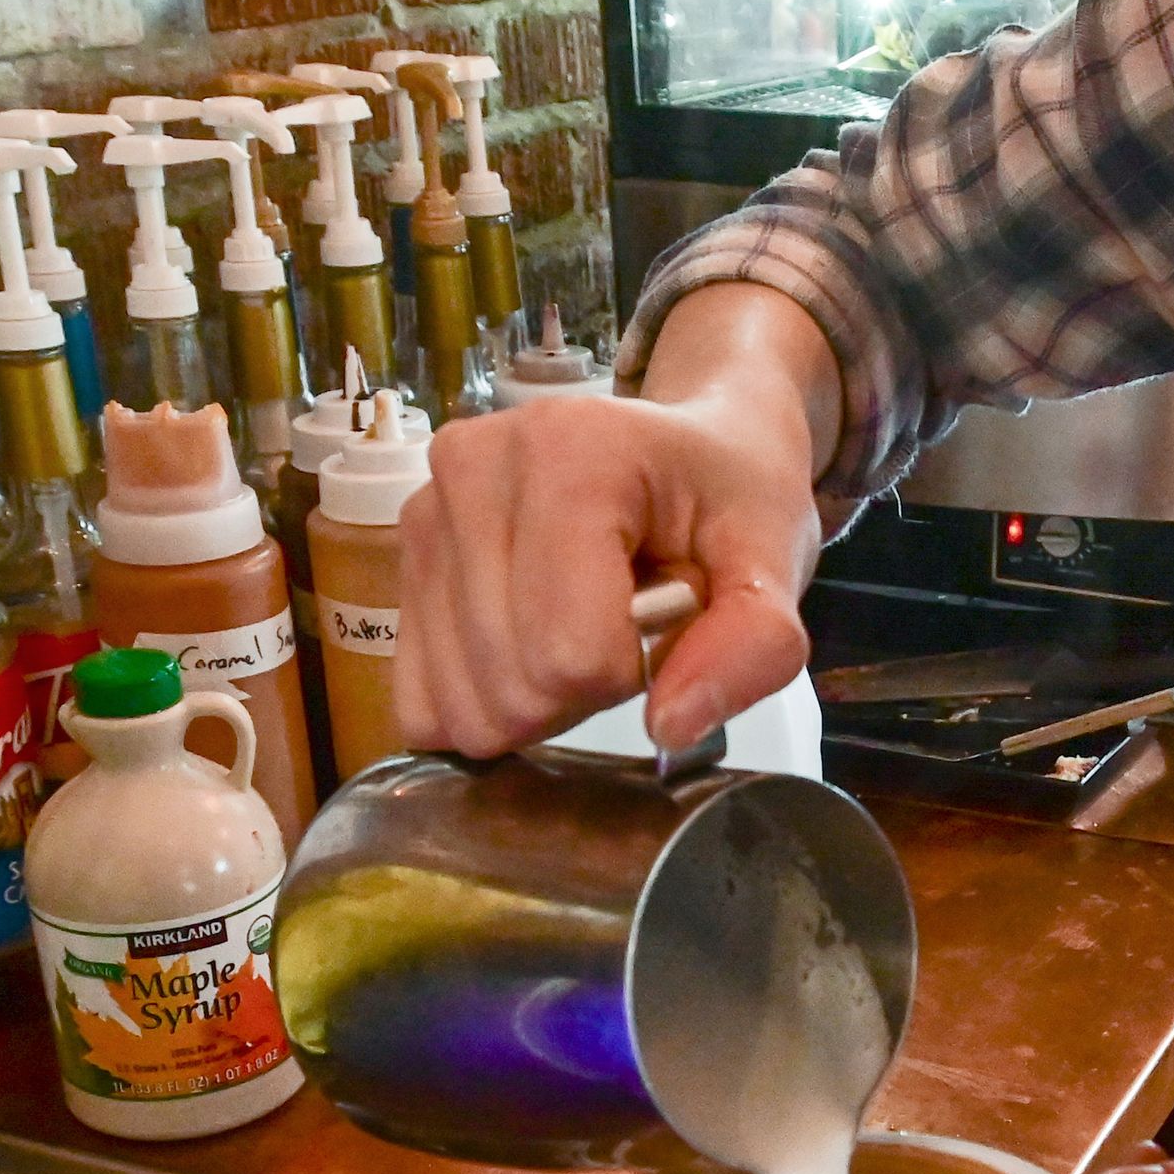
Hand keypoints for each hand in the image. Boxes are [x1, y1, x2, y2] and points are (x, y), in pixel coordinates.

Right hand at [395, 290, 829, 757]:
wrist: (678, 447)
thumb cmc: (724, 497)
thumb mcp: (773, 556)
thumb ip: (752, 643)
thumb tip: (671, 726)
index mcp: (571, 449)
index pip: (571, 650)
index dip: (632, 671)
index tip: (659, 619)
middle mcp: (473, 465)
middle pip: (513, 684)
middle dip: (582, 692)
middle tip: (622, 627)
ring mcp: (423, 511)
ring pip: (463, 705)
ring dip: (534, 701)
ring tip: (577, 626)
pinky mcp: (400, 557)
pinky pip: (418, 702)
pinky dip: (480, 702)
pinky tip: (525, 643)